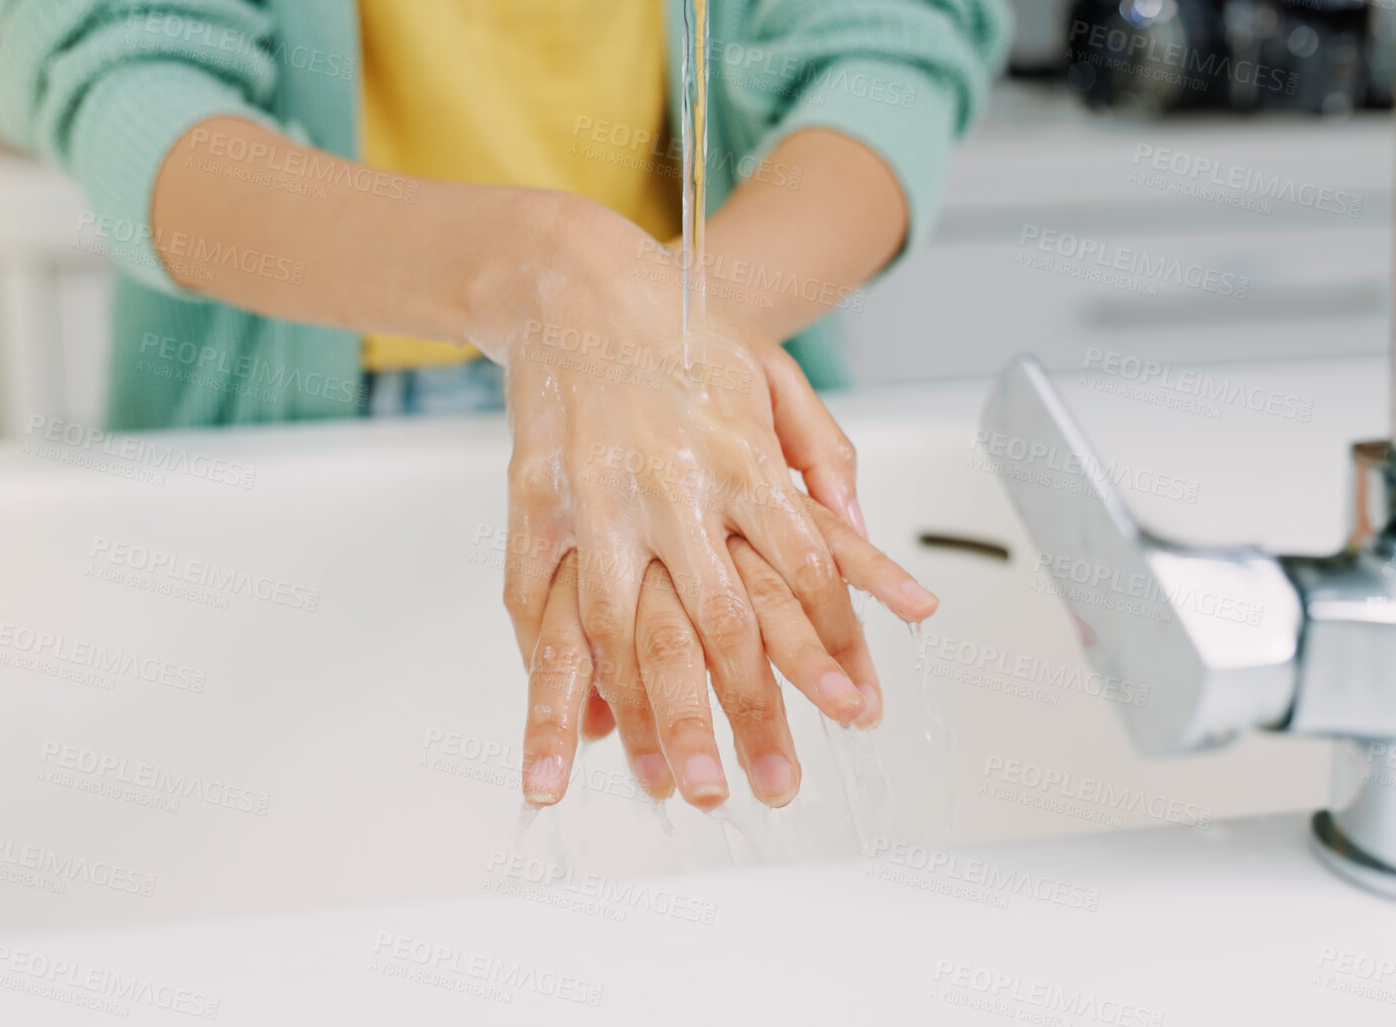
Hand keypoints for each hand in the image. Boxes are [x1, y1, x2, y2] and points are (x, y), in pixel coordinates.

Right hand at [473, 198, 932, 807]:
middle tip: (768, 787)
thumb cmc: (681, 325)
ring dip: (645, 719)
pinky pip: (539, 606)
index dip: (836, 647)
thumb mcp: (778, 375)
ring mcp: (596, 503)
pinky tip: (575, 733)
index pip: (806, 571)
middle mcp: (671, 487)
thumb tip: (861, 532)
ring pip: (621, 634)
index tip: (856, 710)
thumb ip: (824, 458)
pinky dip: (555, 674)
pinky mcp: (533, 507)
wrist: (573, 275)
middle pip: (720, 624)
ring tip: (665, 786)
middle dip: (747, 716)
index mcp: (742, 456)